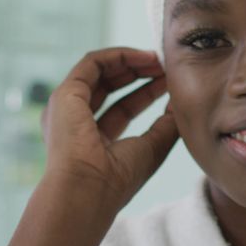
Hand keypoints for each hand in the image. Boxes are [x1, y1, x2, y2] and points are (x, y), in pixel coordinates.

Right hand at [41, 47, 178, 205]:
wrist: (88, 189)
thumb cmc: (118, 179)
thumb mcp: (153, 147)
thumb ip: (168, 124)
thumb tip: (179, 100)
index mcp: (90, 140)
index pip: (121, 108)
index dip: (146, 92)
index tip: (169, 82)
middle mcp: (74, 122)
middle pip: (109, 86)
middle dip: (139, 72)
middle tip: (165, 66)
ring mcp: (67, 107)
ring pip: (100, 71)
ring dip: (131, 60)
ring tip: (158, 59)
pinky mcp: (65, 93)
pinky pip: (92, 62)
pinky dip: (119, 55)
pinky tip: (143, 58)